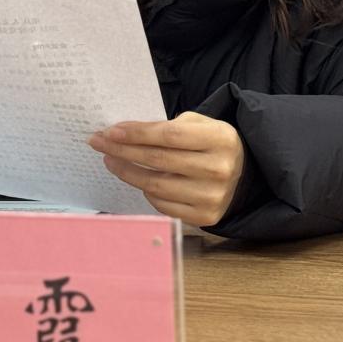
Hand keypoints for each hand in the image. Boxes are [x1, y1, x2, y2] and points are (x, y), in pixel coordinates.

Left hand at [88, 111, 243, 226]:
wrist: (243, 174)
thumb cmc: (212, 144)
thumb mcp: (199, 124)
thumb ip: (168, 127)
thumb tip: (125, 135)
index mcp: (220, 139)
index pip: (169, 135)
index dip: (137, 133)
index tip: (111, 131)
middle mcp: (219, 169)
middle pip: (159, 160)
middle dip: (124, 150)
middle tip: (99, 143)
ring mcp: (213, 196)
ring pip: (156, 185)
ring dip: (127, 172)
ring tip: (111, 160)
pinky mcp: (205, 216)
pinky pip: (163, 205)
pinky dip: (146, 191)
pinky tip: (137, 179)